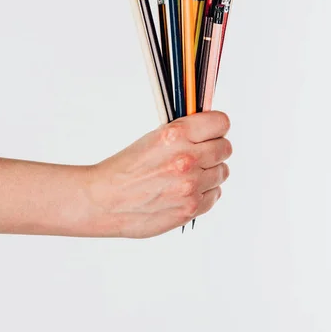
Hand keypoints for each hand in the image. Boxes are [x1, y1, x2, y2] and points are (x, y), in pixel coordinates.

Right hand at [87, 111, 231, 237]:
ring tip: (188, 175)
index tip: (211, 131)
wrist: (104, 201)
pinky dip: (204, 192)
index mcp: (175, 135)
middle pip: (225, 148)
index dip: (216, 127)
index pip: (221, 123)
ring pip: (222, 172)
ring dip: (210, 172)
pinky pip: (215, 194)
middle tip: (200, 153)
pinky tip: (185, 191)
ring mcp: (190, 186)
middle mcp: (186, 159)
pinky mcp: (190, 208)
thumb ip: (184, 133)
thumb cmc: (125, 169)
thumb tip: (211, 129)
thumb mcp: (153, 138)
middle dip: (214, 149)